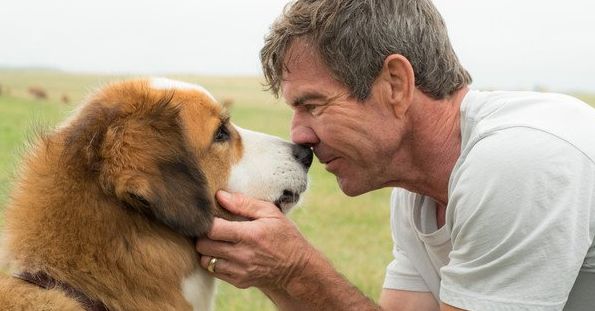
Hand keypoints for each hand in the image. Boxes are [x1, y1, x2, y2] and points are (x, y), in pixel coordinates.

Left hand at [196, 190, 313, 289]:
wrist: (296, 269)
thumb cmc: (284, 236)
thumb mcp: (271, 213)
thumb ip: (244, 203)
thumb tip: (220, 196)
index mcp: (250, 234)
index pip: (212, 229)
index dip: (206, 221)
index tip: (210, 216)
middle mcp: (242, 255)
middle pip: (204, 245)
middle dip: (203, 235)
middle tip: (212, 228)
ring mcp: (239, 270)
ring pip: (205, 260)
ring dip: (207, 250)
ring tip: (217, 241)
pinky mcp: (238, 281)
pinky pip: (214, 271)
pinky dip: (214, 261)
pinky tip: (225, 253)